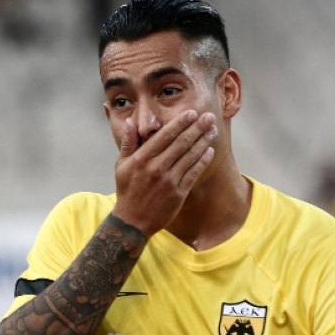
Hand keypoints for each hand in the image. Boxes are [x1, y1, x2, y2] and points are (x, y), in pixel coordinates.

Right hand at [112, 110, 216, 236]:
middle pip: (181, 143)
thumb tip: (133, 121)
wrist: (132, 221)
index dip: (180, 123)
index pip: (165, 135)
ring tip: (212, 130)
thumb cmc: (127, 190)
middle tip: (209, 117)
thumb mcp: (121, 165)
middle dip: (197, 128)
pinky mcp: (178, 194)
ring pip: (190, 156)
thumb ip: (128, 142)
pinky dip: (203, 161)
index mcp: (142, 158)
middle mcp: (156, 167)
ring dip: (203, 141)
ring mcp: (168, 181)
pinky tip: (209, 150)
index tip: (192, 113)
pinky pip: (193, 173)